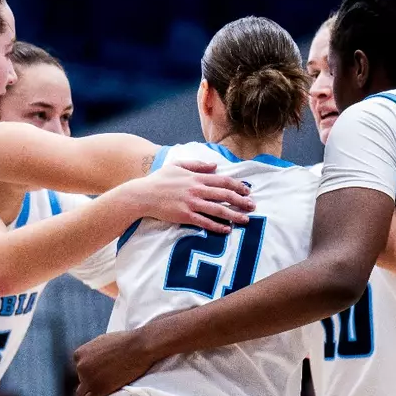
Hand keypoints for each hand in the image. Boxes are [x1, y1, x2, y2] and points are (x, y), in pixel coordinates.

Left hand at [74, 327, 158, 395]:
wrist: (138, 347)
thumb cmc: (124, 342)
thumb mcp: (101, 342)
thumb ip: (92, 353)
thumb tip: (93, 361)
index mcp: (79, 354)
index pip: (80, 367)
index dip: (91, 370)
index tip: (102, 370)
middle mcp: (80, 367)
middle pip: (82, 379)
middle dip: (91, 380)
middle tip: (106, 379)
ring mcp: (88, 379)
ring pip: (82, 392)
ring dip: (91, 392)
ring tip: (104, 390)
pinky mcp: (98, 390)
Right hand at [119, 160, 253, 234]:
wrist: (143, 195)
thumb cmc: (159, 180)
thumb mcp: (178, 165)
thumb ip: (197, 165)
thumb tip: (215, 165)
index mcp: (196, 177)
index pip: (223, 181)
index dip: (238, 185)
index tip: (248, 190)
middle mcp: (197, 190)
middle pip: (225, 195)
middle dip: (241, 201)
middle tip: (253, 206)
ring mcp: (191, 204)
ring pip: (218, 210)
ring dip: (234, 215)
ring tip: (246, 220)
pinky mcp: (185, 216)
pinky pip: (205, 222)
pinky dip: (217, 226)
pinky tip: (227, 230)